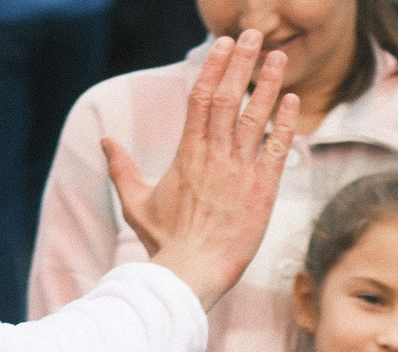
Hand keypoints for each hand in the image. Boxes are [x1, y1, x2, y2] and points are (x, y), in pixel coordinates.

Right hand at [103, 33, 299, 309]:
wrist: (189, 273)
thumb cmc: (164, 244)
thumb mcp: (135, 202)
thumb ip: (121, 168)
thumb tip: (104, 140)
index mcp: (187, 154)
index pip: (200, 98)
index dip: (214, 68)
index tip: (224, 44)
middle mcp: (213, 155)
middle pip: (228, 97)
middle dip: (242, 63)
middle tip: (255, 32)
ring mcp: (238, 171)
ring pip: (255, 117)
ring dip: (267, 84)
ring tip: (278, 55)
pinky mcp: (261, 191)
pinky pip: (276, 150)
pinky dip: (286, 123)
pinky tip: (293, 99)